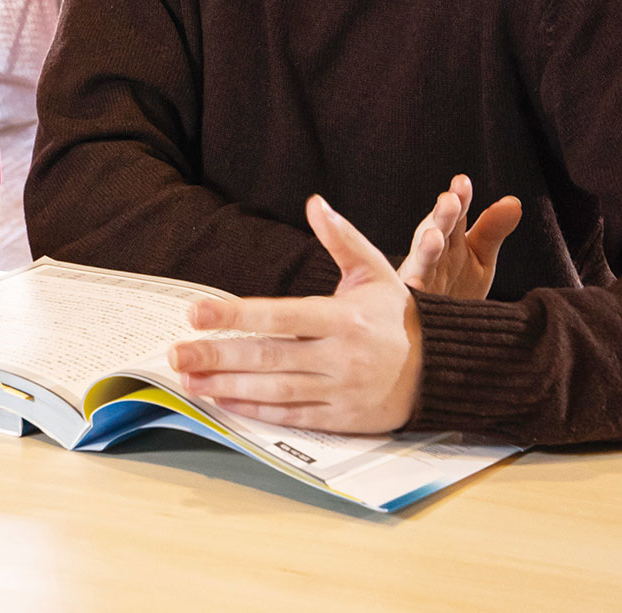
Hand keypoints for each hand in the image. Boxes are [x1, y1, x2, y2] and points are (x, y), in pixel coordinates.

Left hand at [169, 195, 423, 434]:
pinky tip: (224, 402)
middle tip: (175, 354)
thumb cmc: (399, 316)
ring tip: (188, 380)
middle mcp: (341, 356)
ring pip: (275, 390)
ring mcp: (342, 390)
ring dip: (227, 386)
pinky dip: (256, 410)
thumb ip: (342, 238)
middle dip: (217, 356)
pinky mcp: (344, 418)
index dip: (235, 316)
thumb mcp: (376, 271)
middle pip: (269, 357)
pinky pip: (293, 416)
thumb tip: (315, 203)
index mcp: (343, 318)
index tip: (195, 314)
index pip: (279, 315)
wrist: (446, 369)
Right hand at [396, 173, 521, 300]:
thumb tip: (514, 201)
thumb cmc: (458, 288)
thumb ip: (493, 229)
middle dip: (442, 217)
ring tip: (434, 237)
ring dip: (426, 249)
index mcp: (450, 240)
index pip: (456, 215)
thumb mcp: (480, 257)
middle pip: (436, 231)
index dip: (459, 199)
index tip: (462, 181)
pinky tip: (415, 285)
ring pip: (422, 262)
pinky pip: (412, 297)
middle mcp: (433, 256)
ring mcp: (422, 279)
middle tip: (450, 201)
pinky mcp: (415, 304)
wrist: (444, 331)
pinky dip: (412, 290)